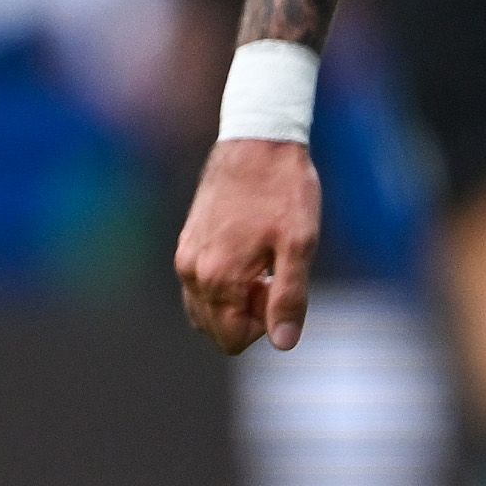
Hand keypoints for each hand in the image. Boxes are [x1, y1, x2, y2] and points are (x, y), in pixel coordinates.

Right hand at [174, 135, 323, 353]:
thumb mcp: (300, 245)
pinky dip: (223, 285)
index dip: (263, 326)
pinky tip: (249, 254)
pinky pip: (198, 286)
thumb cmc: (284, 191)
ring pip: (204, 310)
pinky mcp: (186, 242)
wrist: (258, 143)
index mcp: (219, 278)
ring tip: (262, 264)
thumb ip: (290, 298)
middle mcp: (192, 272)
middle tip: (273, 274)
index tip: (279, 287)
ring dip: (235, 302)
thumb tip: (283, 342)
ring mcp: (185, 257)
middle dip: (249, 316)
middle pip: (216, 329)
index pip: (231, 339)